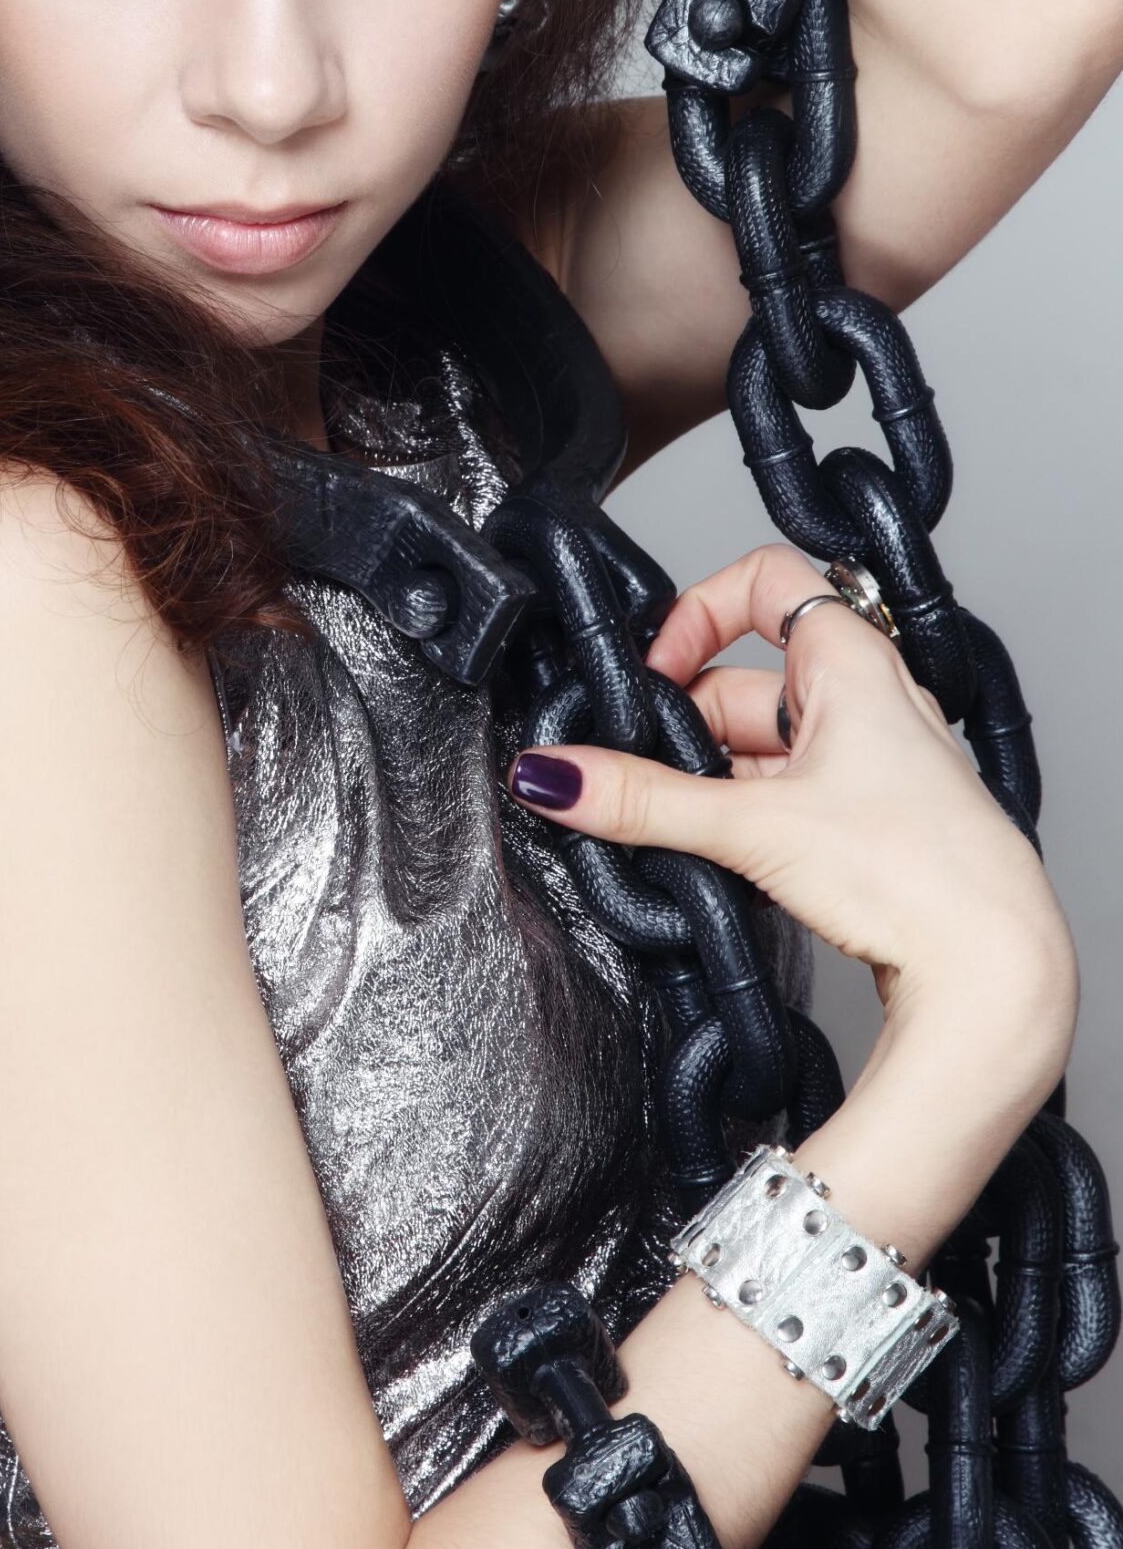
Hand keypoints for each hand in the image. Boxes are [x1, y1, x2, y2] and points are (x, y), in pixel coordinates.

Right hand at [508, 542, 1076, 1085]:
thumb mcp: (754, 827)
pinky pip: (783, 795)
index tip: (653, 672)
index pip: (763, 582)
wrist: (993, 966)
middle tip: (634, 773)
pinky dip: (739, 818)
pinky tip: (716, 861)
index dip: (696, 614)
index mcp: (852, 661)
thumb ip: (644, 801)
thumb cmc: (919, 871)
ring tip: (670, 826)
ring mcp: (869, 762)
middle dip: (682, 726)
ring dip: (707, 781)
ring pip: (760, 745)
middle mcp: (866, 701)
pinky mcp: (867, 819)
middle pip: (743, 679)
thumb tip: (555, 775)